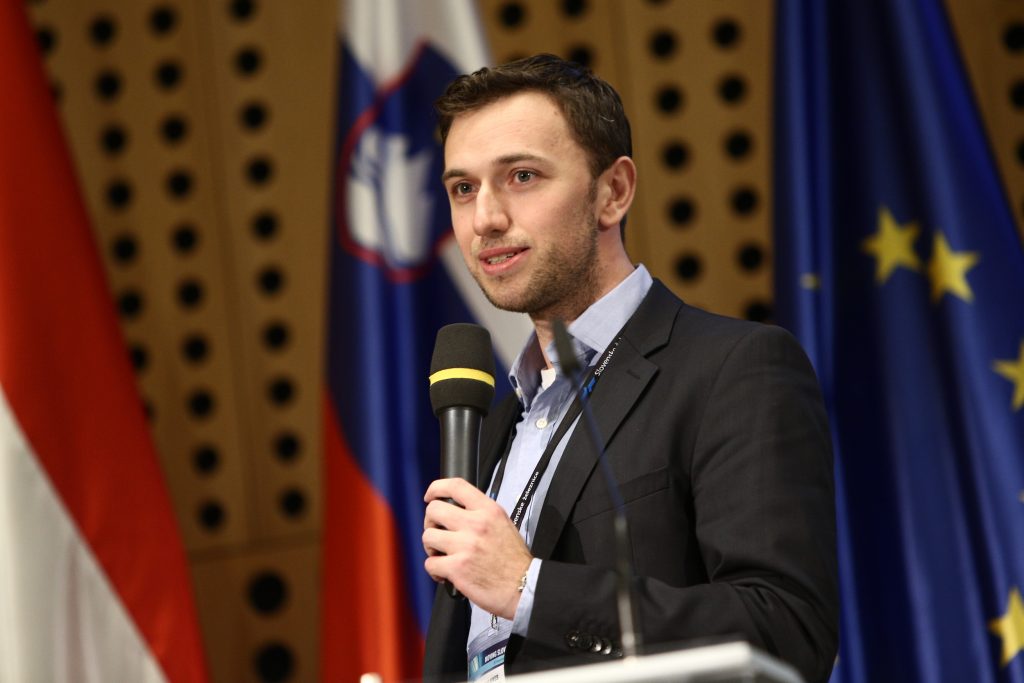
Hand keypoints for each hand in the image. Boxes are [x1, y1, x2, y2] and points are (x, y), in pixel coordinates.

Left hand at [422, 477, 532, 618]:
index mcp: (488, 511)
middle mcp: (476, 524)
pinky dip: (434, 570)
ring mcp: (465, 545)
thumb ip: (481, 514)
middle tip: (437, 533)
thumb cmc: (514, 560)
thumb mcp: (503, 524)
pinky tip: (445, 573)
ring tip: (442, 555)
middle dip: (430, 522)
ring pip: (428, 536)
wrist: (524, 587)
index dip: (436, 488)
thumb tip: (457, 511)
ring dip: (431, 547)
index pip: (456, 486)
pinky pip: (430, 563)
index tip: (430, 496)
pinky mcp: (457, 567)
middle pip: (434, 510)